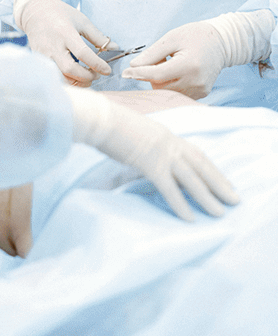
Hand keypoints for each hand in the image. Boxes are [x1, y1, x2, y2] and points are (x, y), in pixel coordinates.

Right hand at [17, 0, 112, 85]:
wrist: (35, 13)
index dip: (97, 64)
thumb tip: (115, 48)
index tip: (107, 70)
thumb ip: (97, 36)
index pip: (83, 53)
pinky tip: (74, 76)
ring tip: (86, 77)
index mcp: (65, 33)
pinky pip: (53, 75)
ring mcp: (43, 54)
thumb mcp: (82, 21)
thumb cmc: (61, 15)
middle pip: (70, 70)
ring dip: (76, 81)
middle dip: (86, 77)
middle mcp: (53, 46)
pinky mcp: (39, 60)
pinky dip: (66, 79)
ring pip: (60, 76)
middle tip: (96, 74)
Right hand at [67, 87, 240, 220]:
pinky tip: (189, 217)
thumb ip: (146, 143)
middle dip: (219, 184)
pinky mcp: (150, 165)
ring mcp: (162, 154)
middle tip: (234, 200)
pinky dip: (180, 204)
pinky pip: (169, 189)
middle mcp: (170, 143)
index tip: (224, 181)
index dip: (212, 169)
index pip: (196, 154)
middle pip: (201, 166)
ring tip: (219, 213)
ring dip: (207, 197)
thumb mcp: (134, 131)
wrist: (99, 118)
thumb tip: (144, 154)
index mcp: (166, 134)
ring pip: (191, 179)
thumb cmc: (108, 123)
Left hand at [124, 10, 273, 98]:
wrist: (223, 43)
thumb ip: (152, 53)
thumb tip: (133, 66)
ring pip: (166, 91)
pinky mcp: (200, 94)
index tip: (125, 73)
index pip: (157, 75)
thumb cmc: (196, 36)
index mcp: (189, 65)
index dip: (139, 74)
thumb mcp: (172, 38)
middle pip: (160, 85)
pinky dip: (169, 84)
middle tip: (160, 58)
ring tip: (170, 63)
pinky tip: (175, 71)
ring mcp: (200, 90)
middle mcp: (196, 81)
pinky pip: (175, 93)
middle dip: (151, 74)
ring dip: (159, 80)